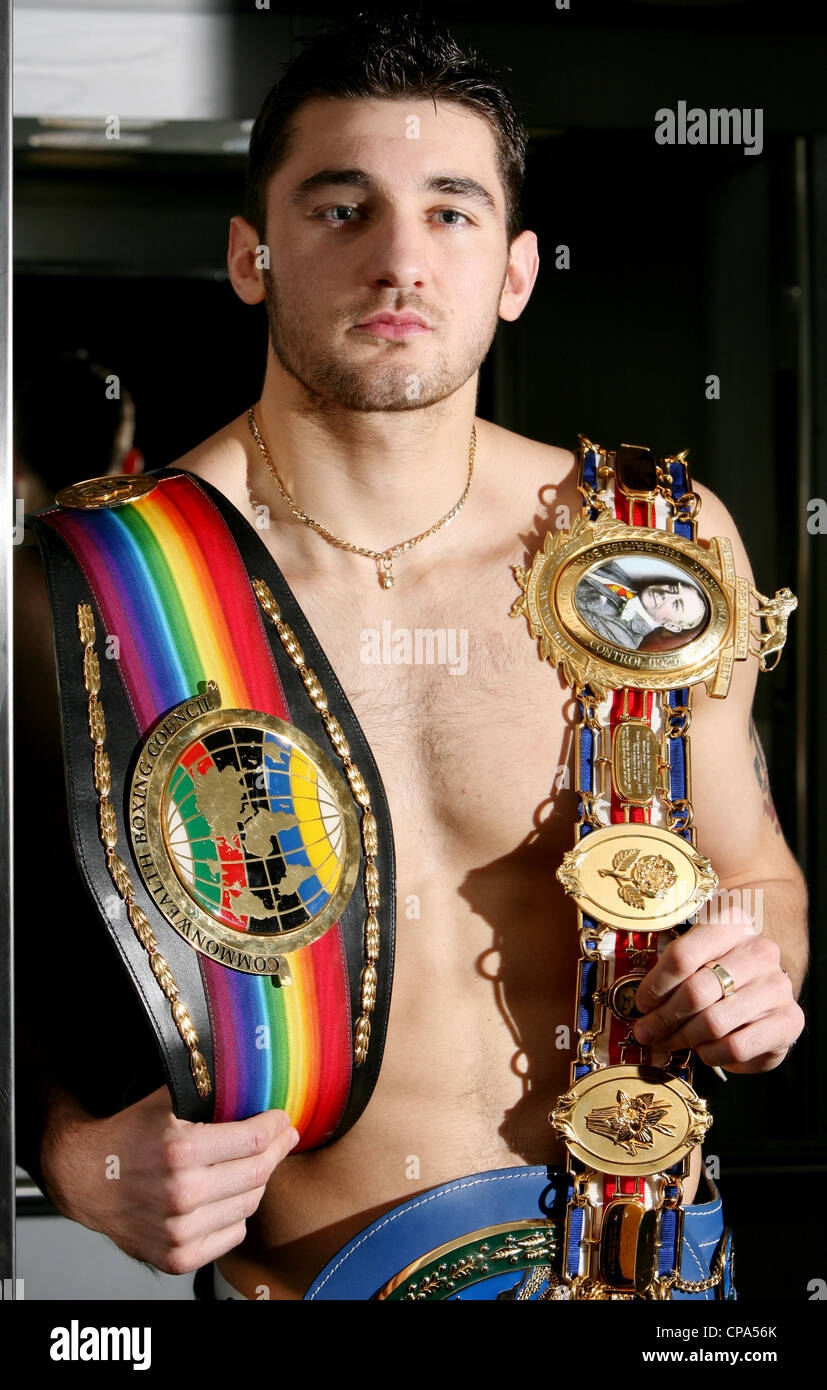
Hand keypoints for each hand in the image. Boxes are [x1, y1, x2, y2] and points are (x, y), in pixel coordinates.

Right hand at [40, 1085, 298, 1274]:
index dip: (275, 1126)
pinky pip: (232, 1234)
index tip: (282, 1119)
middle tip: (284, 1137)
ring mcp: (179, 1231)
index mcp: (180, 1150)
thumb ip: (207, 1089)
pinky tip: (232, 1195)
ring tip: (257, 1163)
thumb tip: (250, 1077)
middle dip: (277, 1150)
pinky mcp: (177, 1257)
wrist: (85, 1181)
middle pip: (256, 1173)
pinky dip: (239, 1214)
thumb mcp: (165, 1101)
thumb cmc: (128, 1137)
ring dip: (259, 1181)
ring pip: (249, 1204)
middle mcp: (181, 1194)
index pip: (252, 1139)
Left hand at [632, 914, 803, 1072]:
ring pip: (714, 1022)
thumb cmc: (717, 972)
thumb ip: (667, 967)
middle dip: (663, 1018)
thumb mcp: (694, 955)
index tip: (641, 1003)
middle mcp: (760, 951)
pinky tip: (702, 1050)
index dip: (655, 985)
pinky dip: (711, 1053)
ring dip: (683, 1038)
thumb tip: (636, 1004)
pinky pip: (737, 1046)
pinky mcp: (789, 1021)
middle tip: (645, 1032)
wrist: (763, 992)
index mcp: (732, 923)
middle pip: (696, 992)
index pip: (682, 956)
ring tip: (668, 1042)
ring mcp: (777, 986)